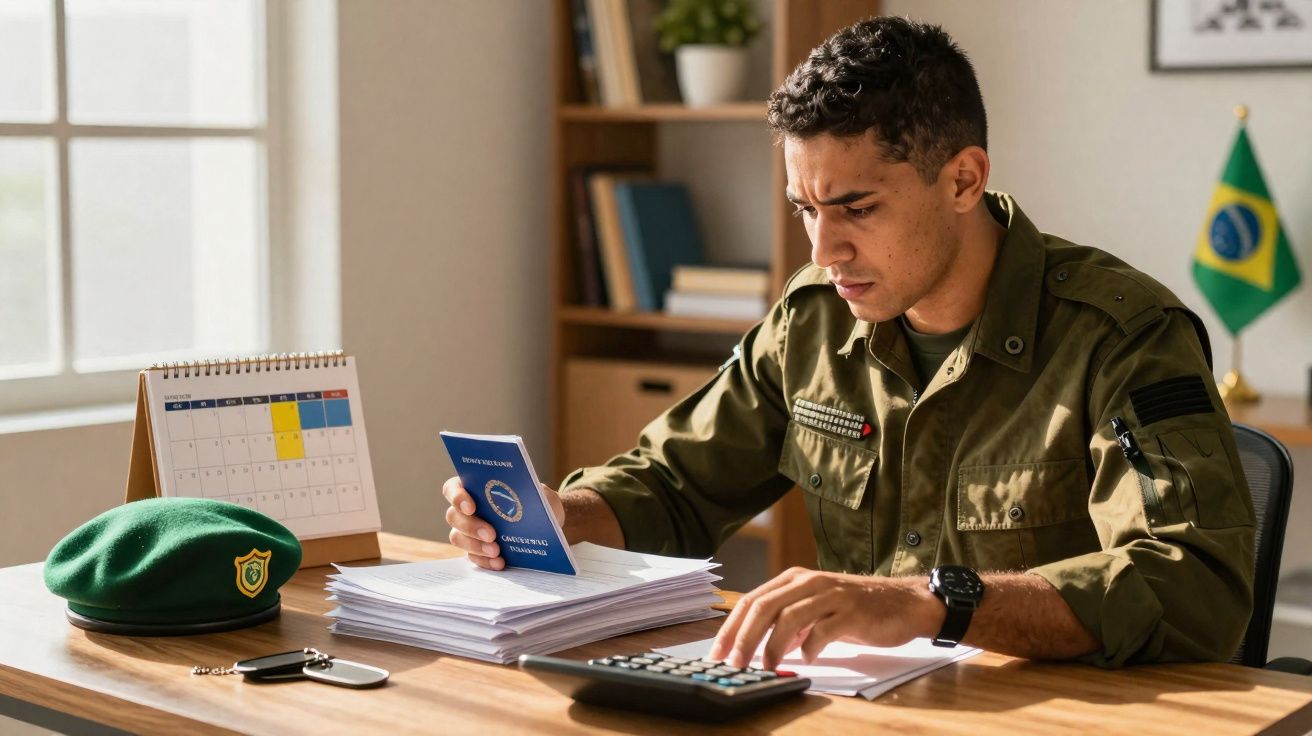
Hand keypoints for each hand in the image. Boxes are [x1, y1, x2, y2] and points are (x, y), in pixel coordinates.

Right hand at [441, 476, 565, 570]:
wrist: (547, 526)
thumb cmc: (540, 503)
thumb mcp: (541, 493)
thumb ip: (535, 491)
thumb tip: (532, 494)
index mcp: (475, 486)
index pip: (453, 488)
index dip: (457, 497)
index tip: (471, 507)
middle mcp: (465, 509)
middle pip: (453, 516)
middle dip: (471, 526)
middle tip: (491, 534)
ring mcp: (468, 531)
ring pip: (458, 538)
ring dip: (476, 546)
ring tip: (496, 551)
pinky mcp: (476, 551)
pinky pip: (472, 557)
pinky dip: (485, 561)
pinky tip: (499, 562)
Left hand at [708, 568, 942, 670]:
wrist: (903, 602)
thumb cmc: (855, 608)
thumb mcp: (815, 609)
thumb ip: (787, 623)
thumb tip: (757, 646)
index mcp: (794, 579)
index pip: (751, 601)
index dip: (731, 628)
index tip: (717, 653)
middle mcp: (809, 582)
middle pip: (764, 607)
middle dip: (743, 638)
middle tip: (734, 664)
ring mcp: (830, 595)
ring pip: (788, 617)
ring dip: (772, 646)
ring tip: (766, 667)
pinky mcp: (852, 611)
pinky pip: (822, 630)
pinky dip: (809, 647)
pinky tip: (806, 659)